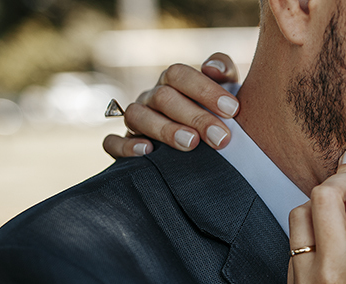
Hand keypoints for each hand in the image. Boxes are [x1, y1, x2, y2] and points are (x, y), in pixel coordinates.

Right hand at [102, 53, 239, 158]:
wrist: (204, 147)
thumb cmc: (217, 116)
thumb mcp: (226, 91)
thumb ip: (224, 73)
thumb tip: (213, 68)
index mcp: (174, 82)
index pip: (180, 75)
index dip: (206, 90)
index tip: (233, 110)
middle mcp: (153, 97)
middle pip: (164, 97)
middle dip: (195, 117)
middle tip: (221, 137)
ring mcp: (137, 120)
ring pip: (137, 116)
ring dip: (165, 129)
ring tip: (191, 143)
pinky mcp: (125, 144)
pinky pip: (112, 142)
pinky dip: (126, 146)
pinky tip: (148, 152)